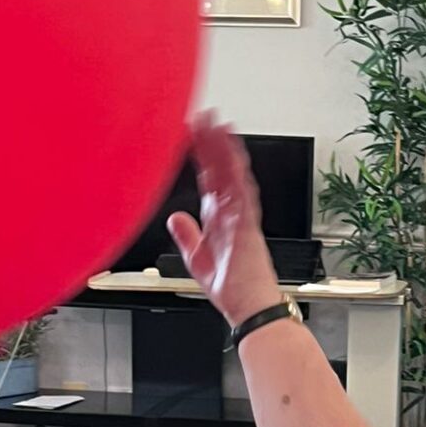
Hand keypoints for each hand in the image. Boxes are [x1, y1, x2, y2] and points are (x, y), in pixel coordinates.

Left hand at [168, 114, 281, 327]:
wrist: (251, 309)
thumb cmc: (233, 289)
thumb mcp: (198, 259)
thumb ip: (187, 236)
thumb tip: (174, 218)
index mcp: (220, 219)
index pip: (209, 180)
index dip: (200, 157)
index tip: (189, 135)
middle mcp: (233, 213)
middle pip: (221, 170)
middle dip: (212, 143)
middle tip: (202, 117)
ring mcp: (242, 217)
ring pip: (234, 175)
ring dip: (226, 149)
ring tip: (217, 125)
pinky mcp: (248, 226)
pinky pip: (244, 193)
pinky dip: (238, 173)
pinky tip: (232, 154)